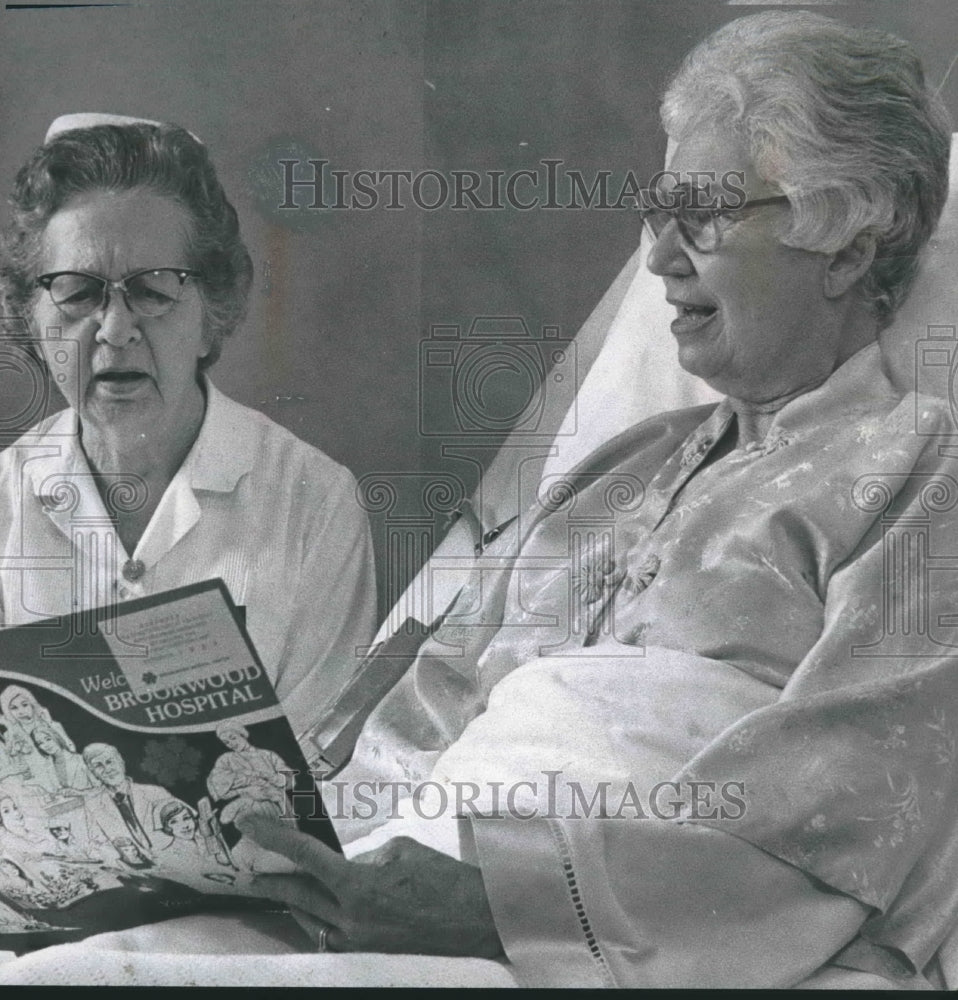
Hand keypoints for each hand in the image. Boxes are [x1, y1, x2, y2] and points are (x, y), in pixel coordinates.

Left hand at [236, 813, 503, 957]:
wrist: (478, 922)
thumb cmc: (444, 881)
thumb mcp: (400, 851)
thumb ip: (363, 857)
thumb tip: (343, 863)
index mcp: (358, 886)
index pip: (303, 855)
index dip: (272, 837)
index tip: (249, 823)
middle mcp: (350, 919)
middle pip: (295, 894)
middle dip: (269, 876)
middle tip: (249, 863)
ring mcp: (356, 942)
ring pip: (309, 919)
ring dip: (293, 899)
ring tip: (277, 883)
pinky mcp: (365, 954)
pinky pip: (329, 934)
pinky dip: (319, 919)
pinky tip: (315, 908)